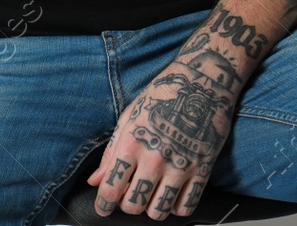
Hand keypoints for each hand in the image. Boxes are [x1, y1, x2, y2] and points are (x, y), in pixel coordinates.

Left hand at [83, 57, 234, 218]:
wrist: (201, 83)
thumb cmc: (160, 97)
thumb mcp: (128, 118)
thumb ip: (111, 153)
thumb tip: (94, 181)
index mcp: (132, 143)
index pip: (111, 189)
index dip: (103, 205)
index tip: (103, 208)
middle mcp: (155, 158)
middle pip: (134, 206)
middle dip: (127, 205)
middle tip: (130, 195)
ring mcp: (180, 166)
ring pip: (159, 212)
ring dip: (151, 208)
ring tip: (152, 195)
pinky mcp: (202, 170)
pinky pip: (186, 207)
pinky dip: (176, 207)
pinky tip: (172, 195)